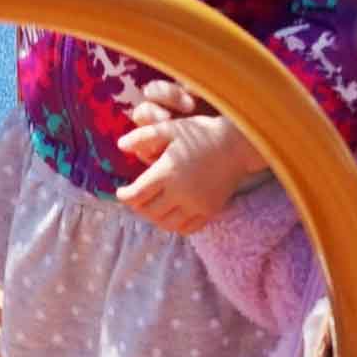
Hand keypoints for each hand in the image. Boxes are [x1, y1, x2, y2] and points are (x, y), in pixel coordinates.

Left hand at [116, 105, 261, 234]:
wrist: (237, 144)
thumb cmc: (201, 133)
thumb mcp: (170, 128)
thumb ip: (143, 137)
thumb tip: (120, 146)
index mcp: (167, 172)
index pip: (137, 195)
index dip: (124, 196)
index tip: (121, 192)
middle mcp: (180, 193)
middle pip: (149, 211)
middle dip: (137, 206)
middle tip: (135, 198)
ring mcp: (196, 205)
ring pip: (166, 223)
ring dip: (154, 217)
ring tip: (151, 206)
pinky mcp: (209, 211)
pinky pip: (186, 228)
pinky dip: (174, 225)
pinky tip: (171, 214)